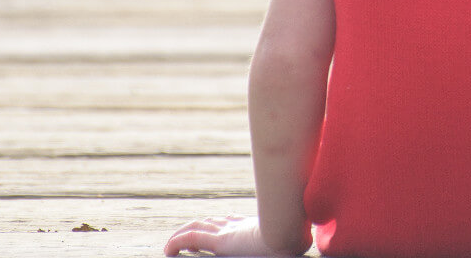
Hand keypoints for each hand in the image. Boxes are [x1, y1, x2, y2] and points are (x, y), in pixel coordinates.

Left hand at [165, 215, 301, 256]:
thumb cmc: (295, 243)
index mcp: (252, 226)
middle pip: (211, 222)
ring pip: (196, 228)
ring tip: (171, 245)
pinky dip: (176, 242)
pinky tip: (168, 250)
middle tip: (185, 236)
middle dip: (197, 226)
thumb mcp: (291, 238)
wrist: (292, 240)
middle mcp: (237, 226)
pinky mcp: (221, 242)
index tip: (212, 226)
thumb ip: (289, 236)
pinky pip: (191, 239)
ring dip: (181, 234)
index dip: (218, 223)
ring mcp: (228, 232)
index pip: (229, 220)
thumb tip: (302, 240)